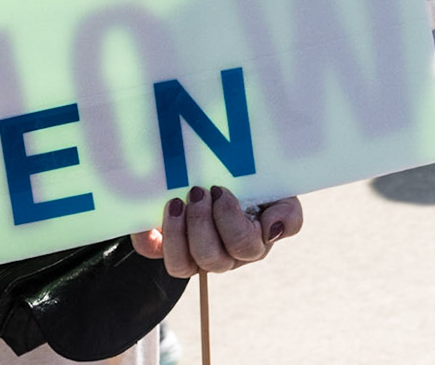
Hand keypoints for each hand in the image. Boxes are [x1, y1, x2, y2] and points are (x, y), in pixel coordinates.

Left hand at [130, 186, 302, 276]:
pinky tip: (150, 213)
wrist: (215, 169)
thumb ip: (287, 214)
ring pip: (182, 265)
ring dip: (176, 233)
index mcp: (251, 243)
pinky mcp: (164, 246)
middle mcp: (223, 256)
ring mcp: (192, 255)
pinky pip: (151, 251)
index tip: (220, 189)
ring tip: (175, 201)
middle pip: (211, 258)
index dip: (229, 220)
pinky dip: (147, 235)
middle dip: (201, 223)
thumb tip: (272, 230)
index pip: (243, 246)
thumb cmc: (254, 185)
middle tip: (197, 190)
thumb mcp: (280, 193)